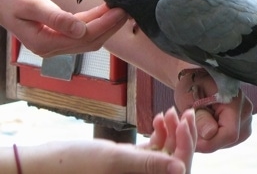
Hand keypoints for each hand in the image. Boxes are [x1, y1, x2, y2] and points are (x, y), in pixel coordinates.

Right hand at [0, 0, 126, 56]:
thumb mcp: (30, 4)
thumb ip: (55, 18)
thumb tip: (81, 30)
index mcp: (45, 44)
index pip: (83, 37)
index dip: (104, 25)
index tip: (120, 11)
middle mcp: (52, 48)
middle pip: (90, 41)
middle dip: (110, 27)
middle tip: (127, 10)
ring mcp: (54, 43)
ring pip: (87, 38)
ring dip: (105, 25)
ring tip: (120, 10)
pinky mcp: (56, 35)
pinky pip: (80, 31)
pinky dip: (94, 22)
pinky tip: (104, 12)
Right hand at [12, 108, 195, 173]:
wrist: (48, 164)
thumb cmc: (73, 165)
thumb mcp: (114, 160)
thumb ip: (148, 165)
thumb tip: (180, 170)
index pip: (177, 170)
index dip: (186, 146)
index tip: (185, 121)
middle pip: (175, 160)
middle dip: (182, 135)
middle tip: (186, 111)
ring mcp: (138, 172)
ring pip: (166, 152)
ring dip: (171, 131)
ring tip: (168, 113)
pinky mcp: (131, 163)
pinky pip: (153, 149)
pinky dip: (158, 133)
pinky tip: (157, 119)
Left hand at [174, 69, 252, 152]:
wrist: (199, 76)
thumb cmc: (192, 84)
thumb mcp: (189, 98)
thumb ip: (200, 116)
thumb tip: (210, 133)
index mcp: (235, 100)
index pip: (229, 133)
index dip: (210, 143)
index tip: (193, 143)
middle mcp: (245, 110)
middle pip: (229, 139)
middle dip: (209, 140)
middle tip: (192, 130)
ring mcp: (246, 116)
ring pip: (229, 140)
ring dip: (212, 138)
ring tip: (199, 123)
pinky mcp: (243, 122)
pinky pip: (229, 137)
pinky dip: (216, 135)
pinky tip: (206, 124)